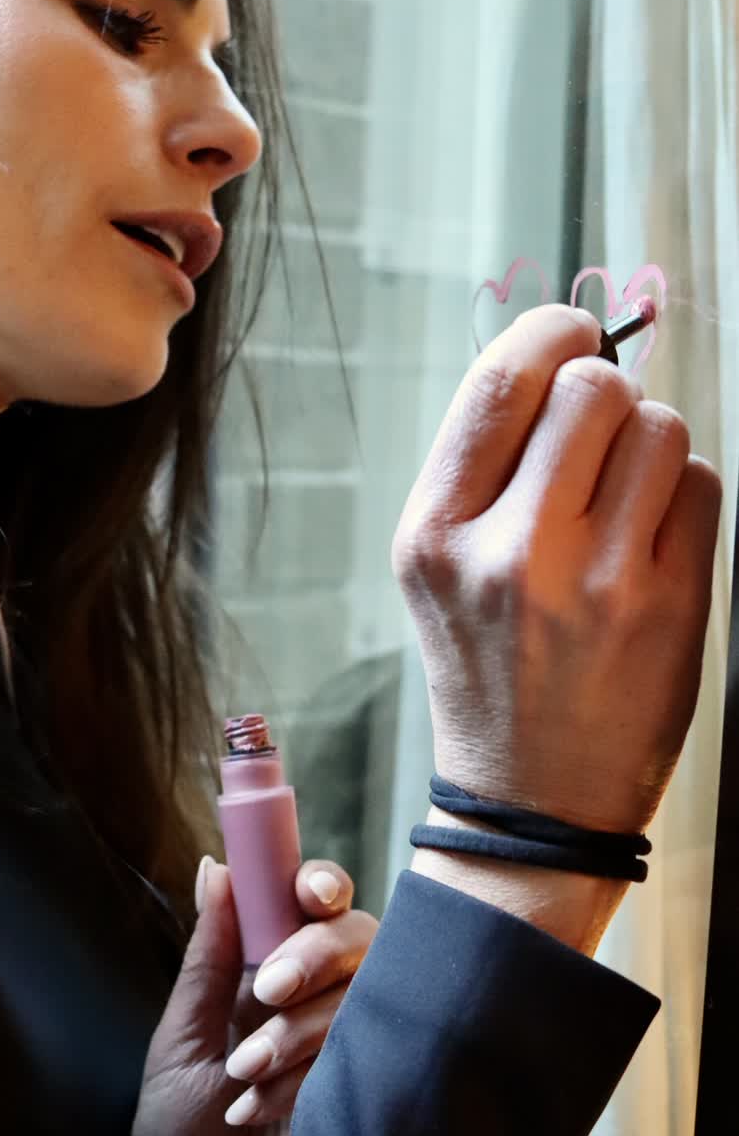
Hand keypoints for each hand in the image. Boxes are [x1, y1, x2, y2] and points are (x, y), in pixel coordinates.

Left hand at [131, 857, 376, 1135]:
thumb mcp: (180, 1043)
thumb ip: (209, 957)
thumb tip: (217, 867)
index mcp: (269, 981)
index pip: (316, 907)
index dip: (321, 885)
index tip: (305, 890)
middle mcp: (320, 1008)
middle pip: (358, 937)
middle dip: (314, 954)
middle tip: (268, 991)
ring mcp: (354, 1054)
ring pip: (367, 995)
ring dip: (299, 1031)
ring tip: (242, 1080)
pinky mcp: (376, 1101)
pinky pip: (376, 1055)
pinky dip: (313, 1075)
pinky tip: (265, 1109)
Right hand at [392, 303, 721, 834]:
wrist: (528, 804)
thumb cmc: (489, 670)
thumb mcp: (443, 569)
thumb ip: (488, 466)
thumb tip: (569, 354)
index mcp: (434, 534)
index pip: (503, 380)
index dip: (552, 331)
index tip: (573, 334)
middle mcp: (507, 552)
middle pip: (592, 386)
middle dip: (606, 396)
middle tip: (597, 443)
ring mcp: (594, 581)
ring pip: (657, 428)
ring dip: (650, 449)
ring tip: (622, 510)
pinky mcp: (668, 607)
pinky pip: (701, 485)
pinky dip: (684, 499)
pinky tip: (652, 549)